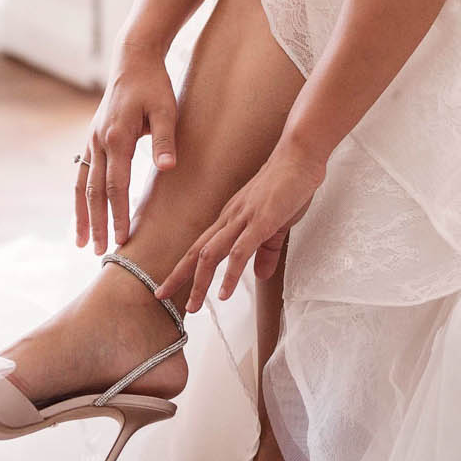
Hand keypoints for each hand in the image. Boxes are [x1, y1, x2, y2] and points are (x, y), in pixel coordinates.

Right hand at [77, 47, 178, 253]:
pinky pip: (82, 174)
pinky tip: (82, 214)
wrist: (133, 60)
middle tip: (101, 252)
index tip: (121, 238)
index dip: (118, 213)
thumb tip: (168, 168)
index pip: (117, 185)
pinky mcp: (92, 139)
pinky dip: (80, 197)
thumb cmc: (155, 85)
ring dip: (82, 215)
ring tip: (81, 242)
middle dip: (97, 223)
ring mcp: (92, 140)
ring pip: (83, 185)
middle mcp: (99, 141)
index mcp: (118, 137)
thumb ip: (166, 140)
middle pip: (96, 191)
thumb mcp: (167, 109)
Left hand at [157, 139, 327, 312]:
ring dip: (199, 282)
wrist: (300, 154)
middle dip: (177, 276)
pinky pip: (240, 251)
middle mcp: (230, 218)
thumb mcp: (277, 223)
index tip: (169, 285)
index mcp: (231, 217)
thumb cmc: (289, 183)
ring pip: (211, 254)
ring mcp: (243, 219)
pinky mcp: (261, 221)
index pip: (201, 246)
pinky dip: (230, 275)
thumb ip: (267, 250)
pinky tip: (225, 294)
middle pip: (196, 251)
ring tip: (193, 307)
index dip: (184, 268)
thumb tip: (260, 274)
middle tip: (160, 297)